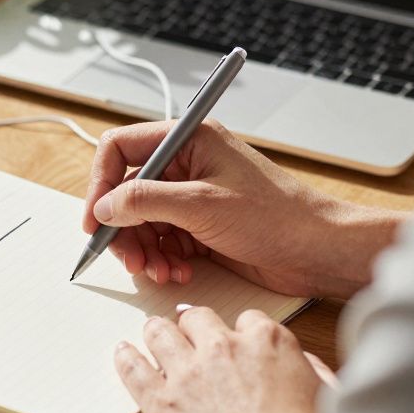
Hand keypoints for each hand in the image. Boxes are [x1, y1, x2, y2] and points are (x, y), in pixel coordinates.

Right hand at [83, 120, 400, 298]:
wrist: (318, 251)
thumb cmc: (277, 217)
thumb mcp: (202, 205)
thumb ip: (146, 201)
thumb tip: (105, 206)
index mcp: (188, 139)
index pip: (121, 148)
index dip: (101, 183)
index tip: (95, 219)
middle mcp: (187, 163)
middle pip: (127, 190)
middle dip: (123, 227)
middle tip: (128, 258)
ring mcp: (193, 195)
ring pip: (142, 220)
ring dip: (143, 249)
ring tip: (158, 271)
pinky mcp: (200, 224)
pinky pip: (162, 239)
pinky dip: (162, 259)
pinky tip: (177, 273)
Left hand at [115, 307, 327, 412]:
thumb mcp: (327, 399)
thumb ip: (311, 371)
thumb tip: (304, 363)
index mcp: (268, 342)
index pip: (247, 319)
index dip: (239, 331)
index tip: (234, 339)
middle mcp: (224, 347)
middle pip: (197, 318)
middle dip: (193, 324)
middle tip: (188, 331)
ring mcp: (187, 371)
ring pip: (160, 332)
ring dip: (157, 332)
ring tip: (152, 334)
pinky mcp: (160, 401)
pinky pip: (132, 367)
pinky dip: (126, 357)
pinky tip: (124, 352)